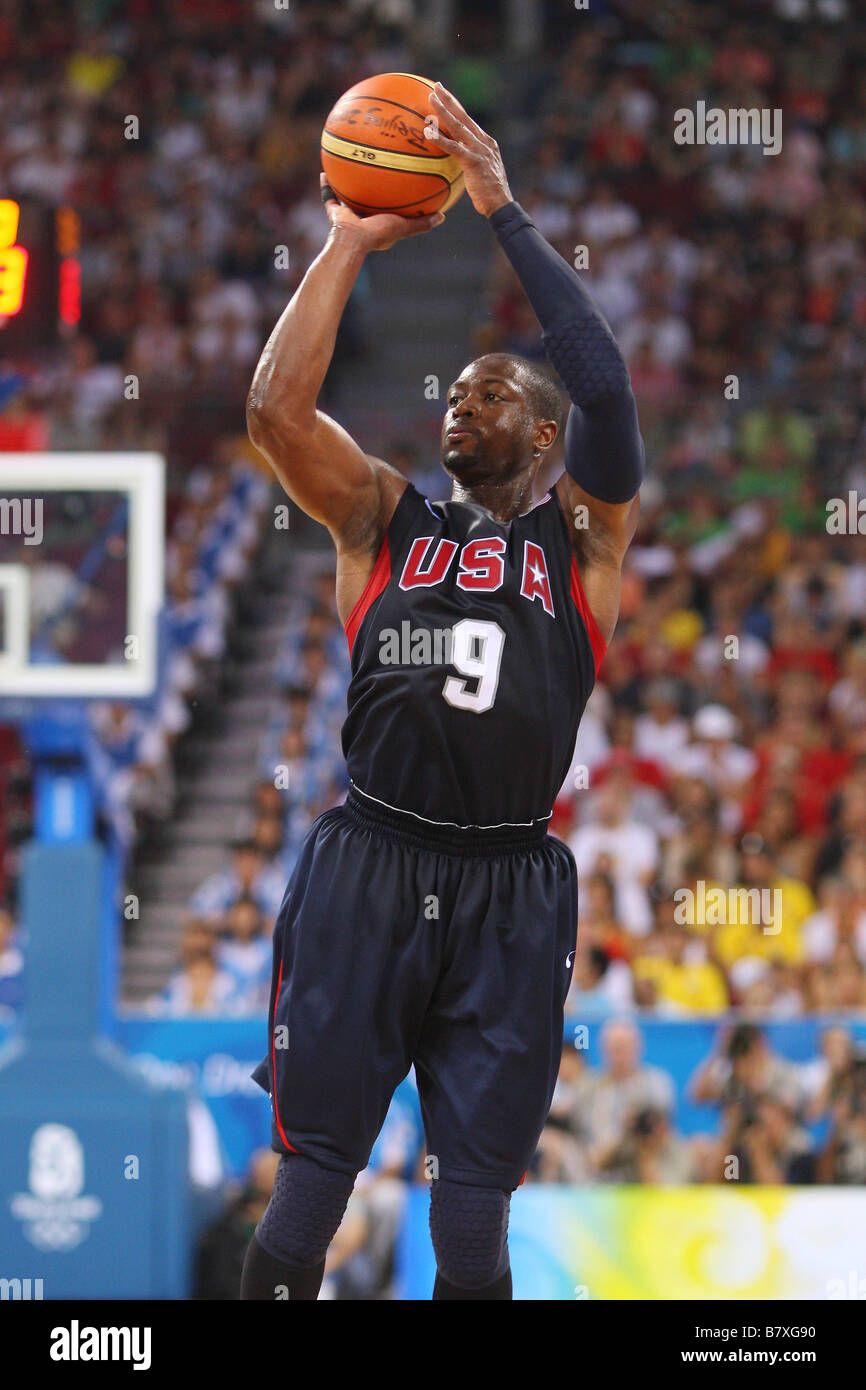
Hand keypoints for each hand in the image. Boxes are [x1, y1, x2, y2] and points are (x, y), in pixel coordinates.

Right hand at [320, 174, 443, 251]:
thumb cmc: (379, 233)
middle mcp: (362, 220)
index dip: (392, 199)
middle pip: (366, 201)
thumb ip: (422, 223)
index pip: (387, 209)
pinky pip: (329, 195)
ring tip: (348, 164)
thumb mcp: (404, 226)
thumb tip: (442, 217)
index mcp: (378, 225)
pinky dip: (327, 184)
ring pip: (347, 197)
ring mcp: (347, 217)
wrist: (353, 239)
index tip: (398, 185)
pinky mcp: (334, 213)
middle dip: (369, 188)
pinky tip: (327, 168)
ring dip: (347, 183)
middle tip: (373, 171)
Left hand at [426, 83, 511, 216]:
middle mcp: (484, 142)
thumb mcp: (481, 173)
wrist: (501, 205)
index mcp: (486, 142)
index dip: (456, 106)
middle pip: (463, 116)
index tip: (444, 94)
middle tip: (436, 86)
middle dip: (449, 99)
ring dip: (443, 111)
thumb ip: (470, 161)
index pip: (468, 120)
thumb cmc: (489, 194)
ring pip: (458, 126)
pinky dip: (440, 138)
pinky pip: (454, 147)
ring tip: (430, 99)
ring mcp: (480, 150)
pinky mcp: (474, 161)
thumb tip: (456, 162)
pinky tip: (428, 132)